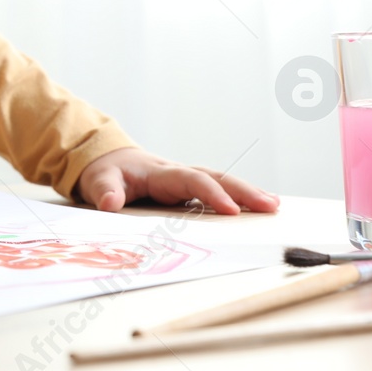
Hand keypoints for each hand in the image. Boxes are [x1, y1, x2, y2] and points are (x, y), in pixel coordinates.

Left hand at [74, 147, 278, 214]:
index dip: (211, 193)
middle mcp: (177, 174)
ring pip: (221, 183)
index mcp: (160, 172)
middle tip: (271, 206)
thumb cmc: (104, 172)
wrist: (105, 160)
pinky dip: (238, 199)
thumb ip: (104, 191)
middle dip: (243, 191)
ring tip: (274, 206)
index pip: (191, 180)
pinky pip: (216, 192)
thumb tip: (110, 203)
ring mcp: (185, 181)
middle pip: (216, 177)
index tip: (231, 210)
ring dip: (246, 193)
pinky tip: (258, 208)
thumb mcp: (97, 181)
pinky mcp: (187, 191)